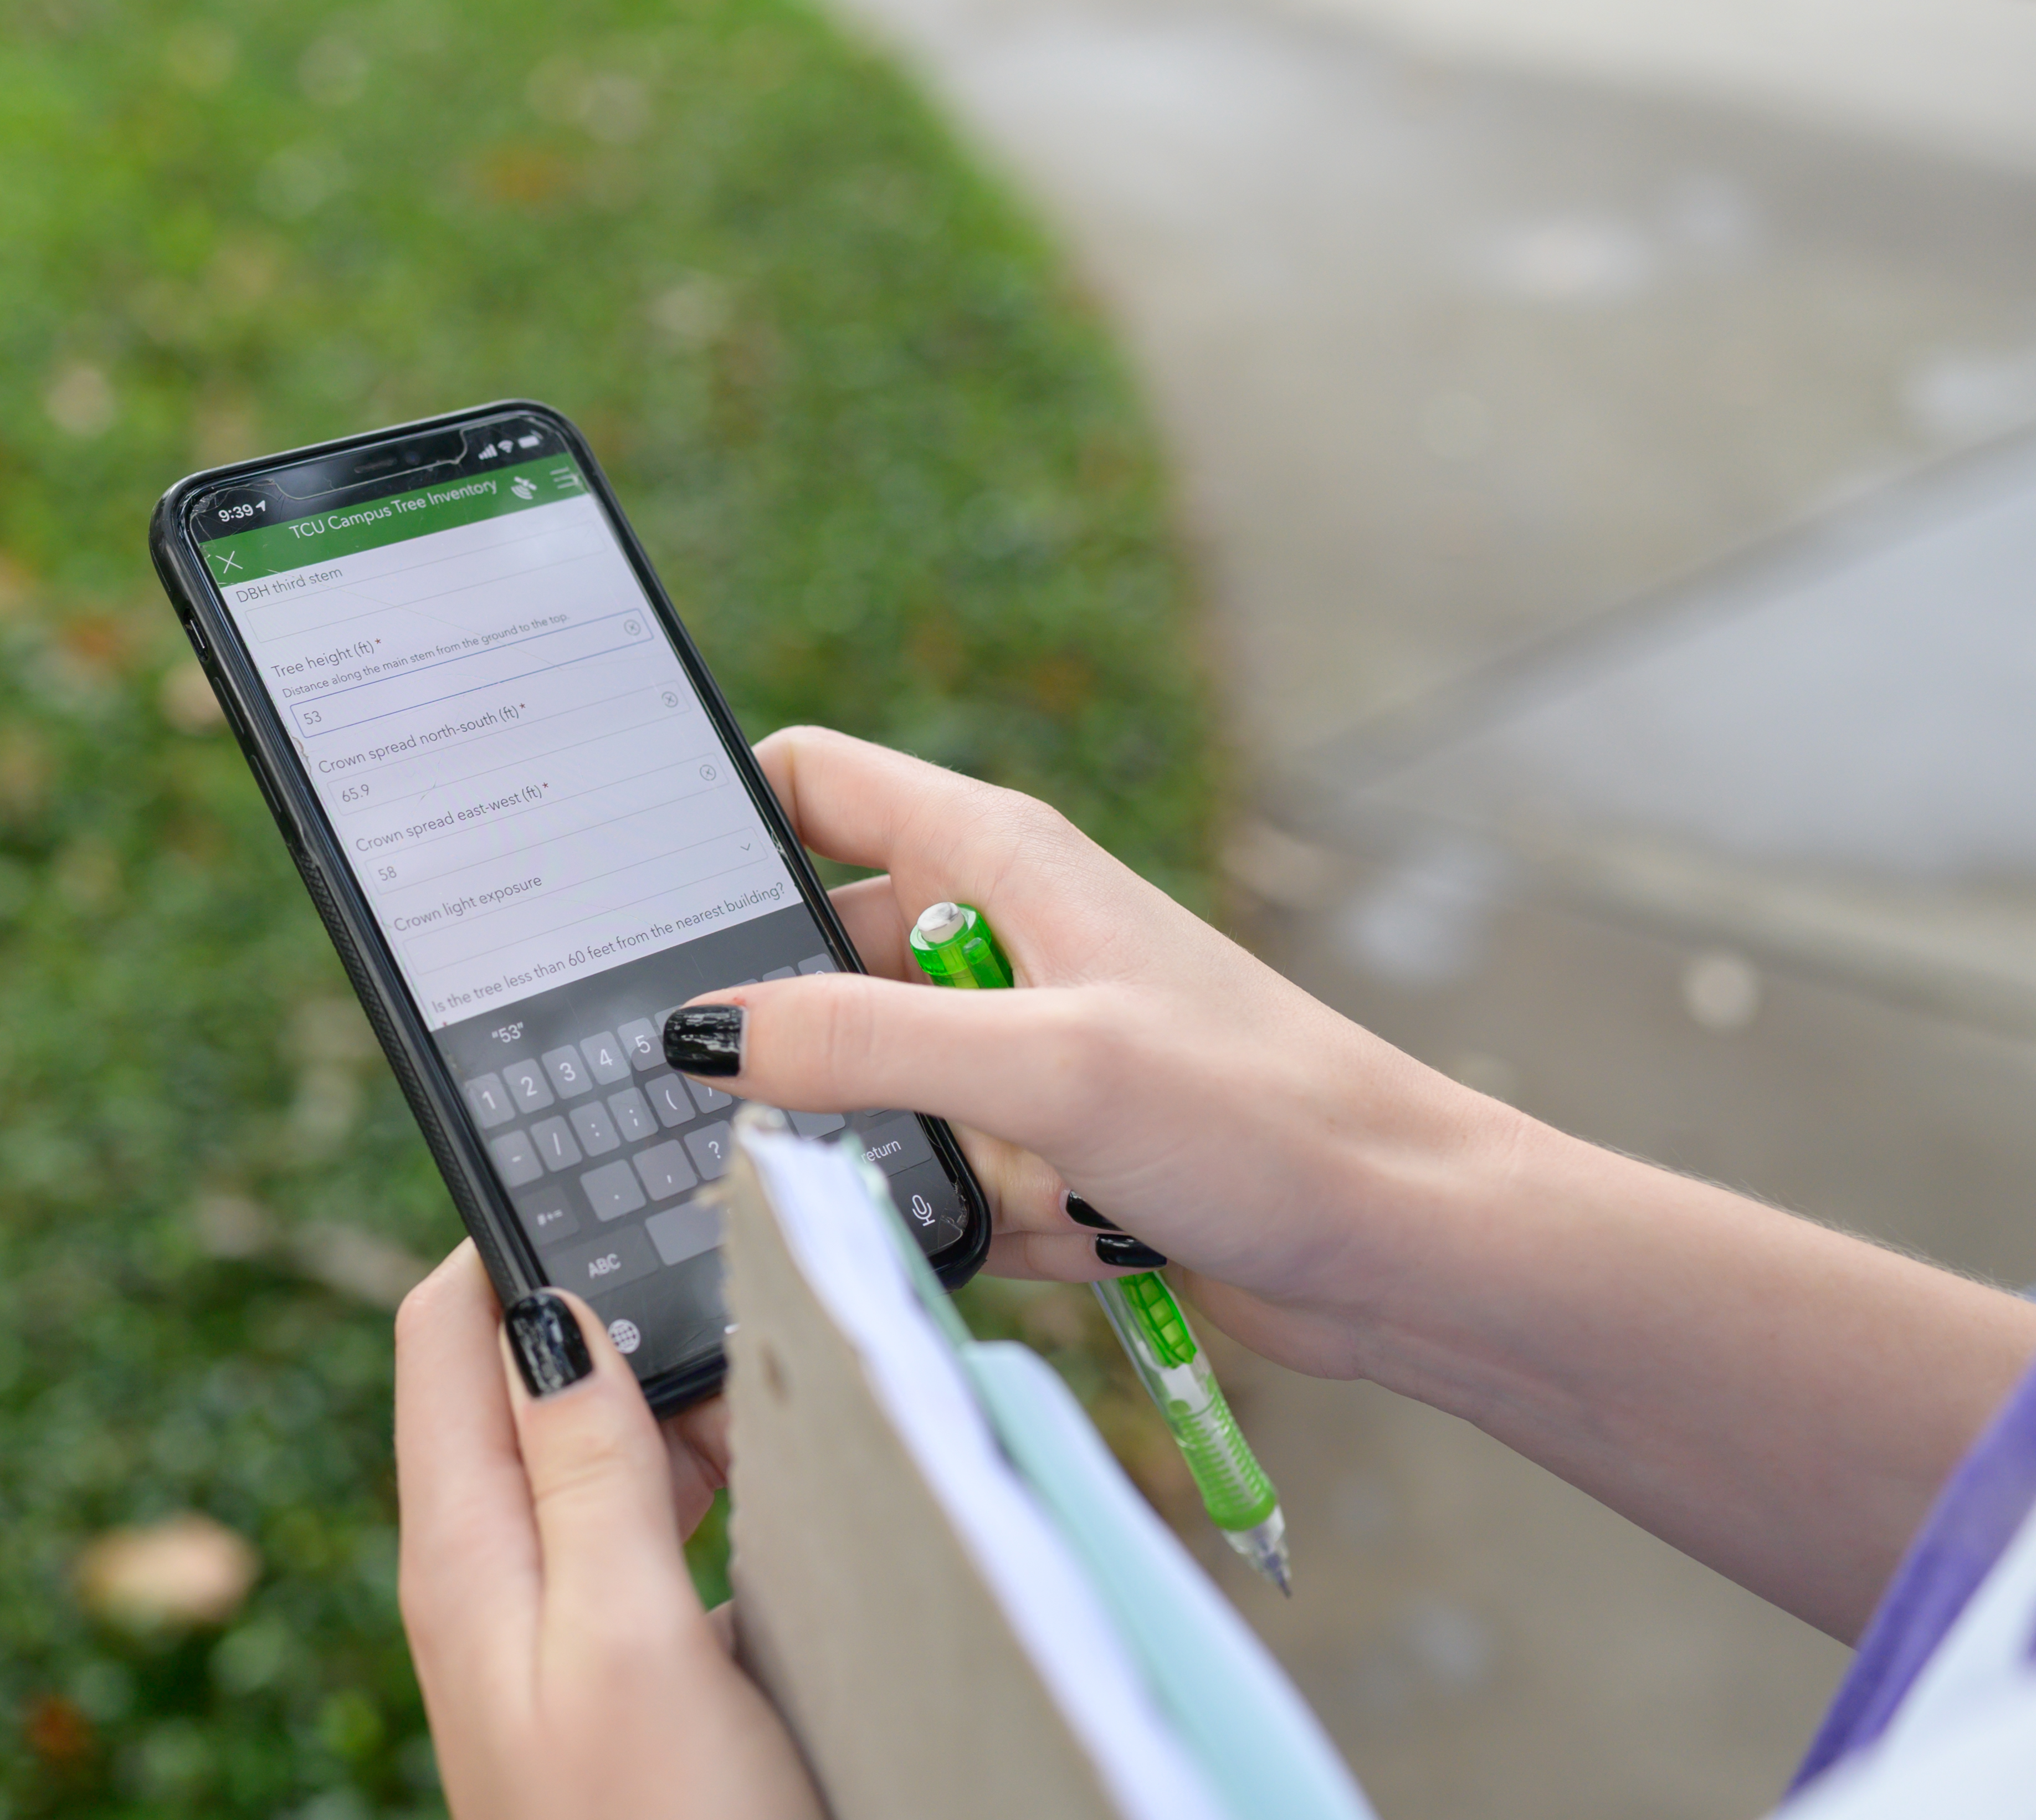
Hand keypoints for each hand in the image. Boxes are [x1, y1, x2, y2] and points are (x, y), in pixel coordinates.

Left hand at [394, 1246, 816, 1819]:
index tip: (609, 1196)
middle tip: (729, 1300)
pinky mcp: (613, 1667)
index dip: (511, 1247)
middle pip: (527, 1379)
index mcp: (465, 1551)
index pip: (444, 1333)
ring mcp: (550, 1624)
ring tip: (768, 1388)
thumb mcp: (629, 1640)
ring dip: (675, 1404)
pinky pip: (643, 1527)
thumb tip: (549, 1315)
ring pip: (597, 1450)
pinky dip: (703, 1483)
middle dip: (622, 1320)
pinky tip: (770, 1491)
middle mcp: (491, 1576)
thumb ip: (589, 1474)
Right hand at [675, 726, 1509, 1381]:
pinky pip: (943, 1181)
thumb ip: (860, 1044)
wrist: (1408, 1250)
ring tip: (1025, 1190)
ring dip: (925, 1162)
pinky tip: (1080, 1237)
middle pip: (815, 967)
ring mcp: (1018, 1045)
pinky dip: (990, 1222)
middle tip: (825, 1113)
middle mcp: (994, 935)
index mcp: (992, 857)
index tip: (626, 907)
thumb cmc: (1265, 1118)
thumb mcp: (1044, 1067)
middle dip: (811, 1057)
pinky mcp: (1043, 1146)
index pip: (805, 785)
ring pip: (872, 1096)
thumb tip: (698, 1035)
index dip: (713, 827)